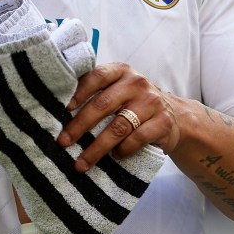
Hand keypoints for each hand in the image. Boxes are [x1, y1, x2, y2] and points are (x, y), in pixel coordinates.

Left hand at [57, 62, 180, 169]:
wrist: (175, 116)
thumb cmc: (134, 103)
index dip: (79, 92)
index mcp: (121, 71)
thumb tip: (58, 107)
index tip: (63, 110)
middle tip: (63, 142)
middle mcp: (137, 83)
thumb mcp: (118, 89)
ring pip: (118, 127)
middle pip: (103, 105)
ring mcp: (152, 102)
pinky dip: (123, 150)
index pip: (96, 76)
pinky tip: (115, 156)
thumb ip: (96, 91)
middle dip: (80, 126)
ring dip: (97, 148)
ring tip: (81, 162)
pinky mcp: (163, 122)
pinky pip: (137, 139)